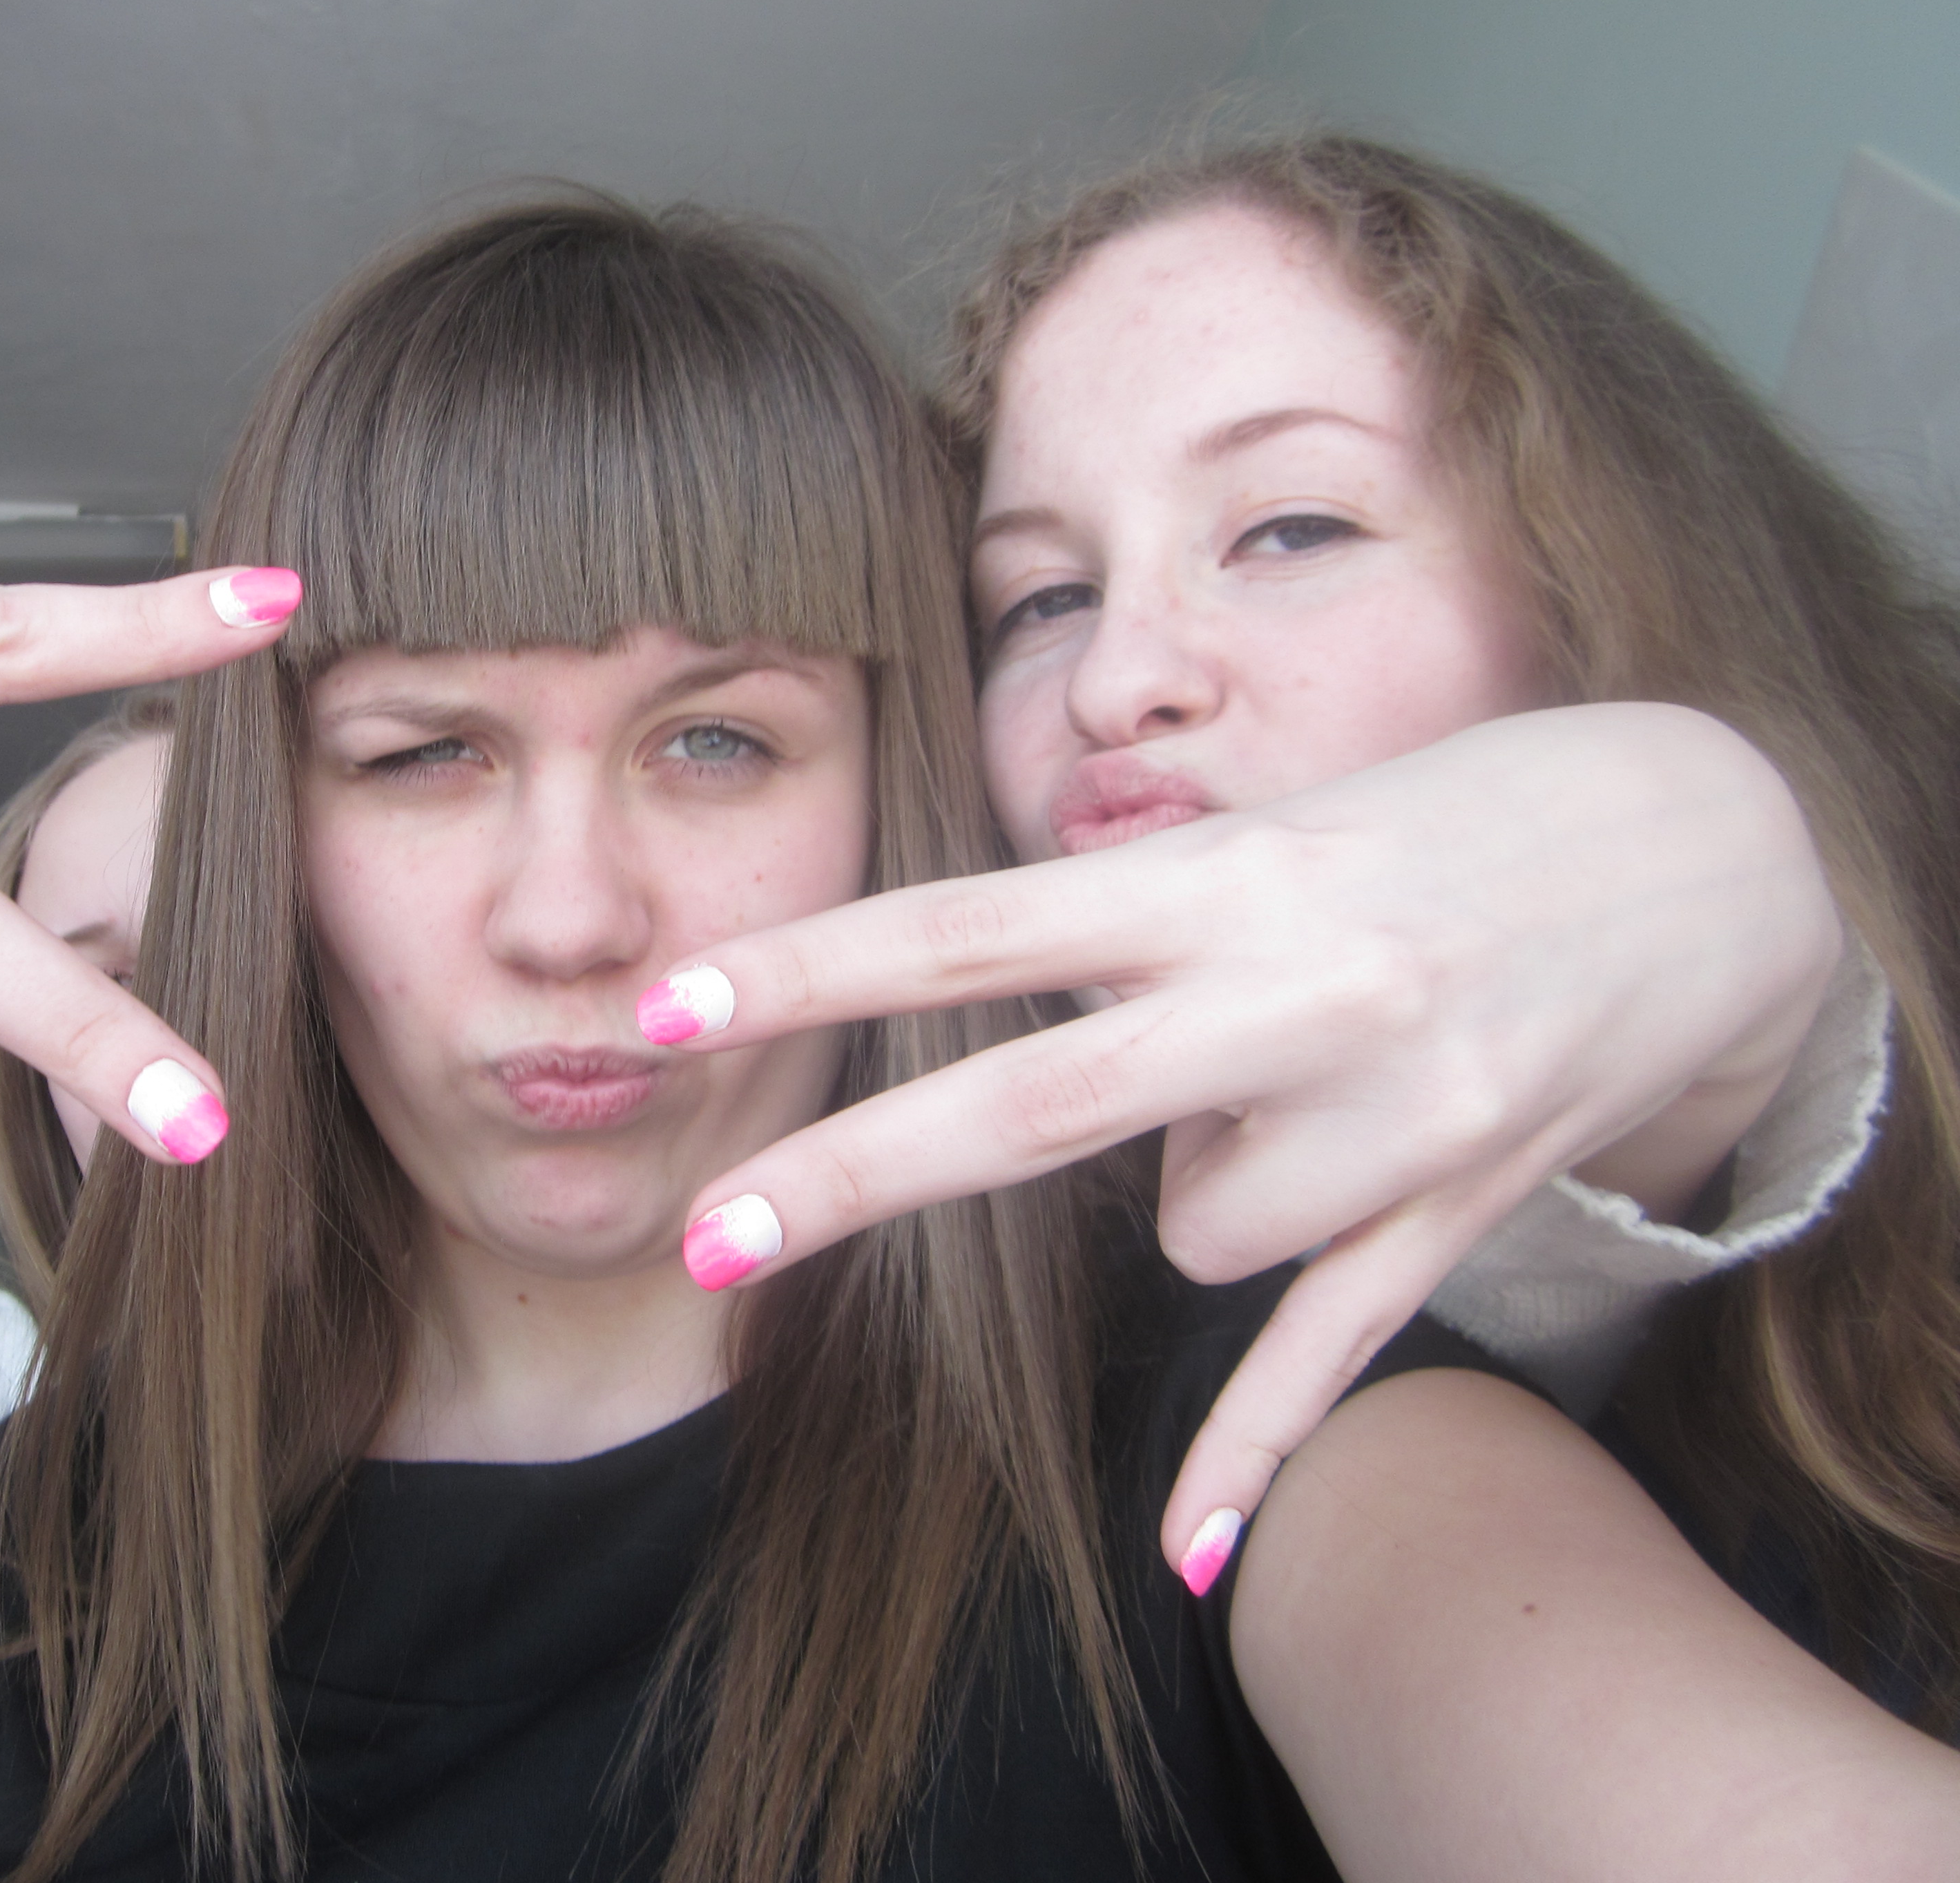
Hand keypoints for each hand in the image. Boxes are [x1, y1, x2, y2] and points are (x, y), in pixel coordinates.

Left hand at [642, 705, 1840, 1575]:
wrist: (1702, 847)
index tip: (670, 1006)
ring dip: (1205, 1186)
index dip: (811, 968)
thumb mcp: (1278, 826)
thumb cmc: (1448, 819)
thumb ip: (1146, 929)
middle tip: (704, 1243)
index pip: (974, 925)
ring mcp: (1384, 1117)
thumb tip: (1054, 1079)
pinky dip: (1250, 1447)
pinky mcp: (1459, 1212)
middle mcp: (1292, 995)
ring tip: (1309, 1085)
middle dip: (852, 1179)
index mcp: (1225, 879)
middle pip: (1031, 1106)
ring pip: (1191, 1232)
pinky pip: (1323, 1352)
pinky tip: (1185, 1554)